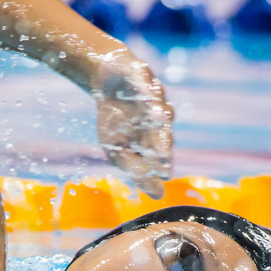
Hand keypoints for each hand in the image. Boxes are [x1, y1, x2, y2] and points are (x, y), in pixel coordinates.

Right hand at [93, 59, 173, 198]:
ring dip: (158, 116)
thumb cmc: (114, 120)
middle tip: (163, 159)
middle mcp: (158, 119)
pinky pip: (145, 84)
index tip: (163, 177)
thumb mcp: (117, 150)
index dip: (161, 164)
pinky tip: (147, 97)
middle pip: (162, 133)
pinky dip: (145, 90)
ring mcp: (152, 97)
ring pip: (159, 108)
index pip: (160, 155)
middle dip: (162, 145)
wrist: (106, 81)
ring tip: (158, 123)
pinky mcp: (143, 76)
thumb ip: (137, 171)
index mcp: (153, 139)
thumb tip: (158, 195)